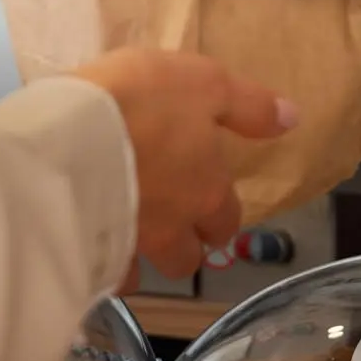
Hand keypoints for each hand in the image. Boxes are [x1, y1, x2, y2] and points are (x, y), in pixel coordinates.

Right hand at [74, 48, 296, 282]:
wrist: (67, 134)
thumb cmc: (143, 101)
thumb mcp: (206, 84)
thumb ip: (249, 107)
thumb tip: (293, 120)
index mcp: (206, 190)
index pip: (225, 220)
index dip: (220, 216)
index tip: (211, 211)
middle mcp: (172, 228)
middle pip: (187, 258)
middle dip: (185, 246)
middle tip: (172, 225)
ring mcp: (127, 247)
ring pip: (142, 272)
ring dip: (141, 259)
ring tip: (127, 238)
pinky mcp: (84, 256)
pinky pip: (98, 276)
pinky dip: (99, 268)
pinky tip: (88, 250)